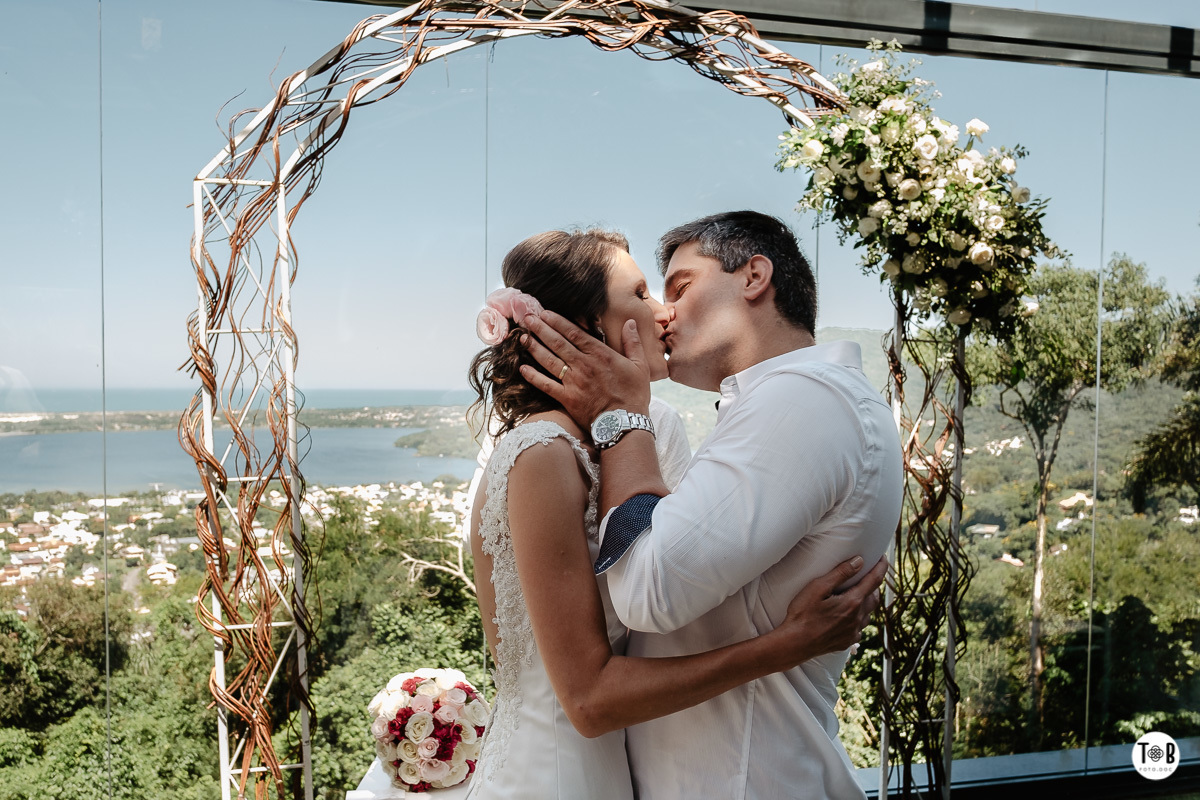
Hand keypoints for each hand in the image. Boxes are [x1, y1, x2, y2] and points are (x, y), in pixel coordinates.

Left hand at [519, 310, 651, 427]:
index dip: (558, 322)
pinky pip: (546, 385)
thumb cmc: (634, 395)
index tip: (545, 313)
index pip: (574, 333)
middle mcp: (584, 365)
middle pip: (558, 343)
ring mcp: (573, 382)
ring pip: (549, 361)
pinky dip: (534, 377)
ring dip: (534, 348)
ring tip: (522, 338)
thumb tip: (630, 323)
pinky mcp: (567, 399)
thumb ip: (633, 343)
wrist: (625, 424)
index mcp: (600, 355)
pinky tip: (522, 369)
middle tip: (528, 318)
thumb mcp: (640, 366)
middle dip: (541, 329)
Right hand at [776, 555, 886, 664]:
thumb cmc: (803, 614)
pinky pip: (859, 628)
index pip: (874, 580)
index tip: (883, 558)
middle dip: (873, 585)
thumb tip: (859, 561)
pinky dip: (857, 618)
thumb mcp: (818, 587)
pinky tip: (846, 616)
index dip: (881, 567)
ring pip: (868, 614)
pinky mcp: (847, 642)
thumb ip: (840, 573)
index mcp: (852, 602)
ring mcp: (853, 632)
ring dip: (866, 602)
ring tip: (855, 595)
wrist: (795, 644)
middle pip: (874, 597)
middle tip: (866, 576)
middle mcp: (857, 618)